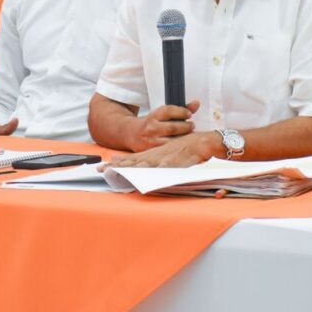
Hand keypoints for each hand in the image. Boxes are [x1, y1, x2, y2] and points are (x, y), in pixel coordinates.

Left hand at [105, 131, 220, 168]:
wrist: (207, 141)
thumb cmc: (187, 149)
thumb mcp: (169, 154)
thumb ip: (158, 161)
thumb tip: (144, 167)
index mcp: (155, 154)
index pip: (134, 158)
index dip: (120, 162)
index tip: (105, 166)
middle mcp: (160, 154)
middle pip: (138, 161)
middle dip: (121, 165)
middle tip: (105, 169)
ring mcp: (170, 155)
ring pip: (152, 162)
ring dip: (139, 166)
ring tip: (127, 171)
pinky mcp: (182, 158)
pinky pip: (172, 164)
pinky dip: (165, 166)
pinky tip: (159, 168)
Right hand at [126, 101, 200, 151]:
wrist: (132, 134)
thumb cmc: (151, 123)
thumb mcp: (162, 114)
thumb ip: (180, 109)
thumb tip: (197, 103)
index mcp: (154, 115)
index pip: (168, 111)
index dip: (182, 111)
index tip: (190, 114)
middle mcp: (152, 128)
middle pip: (172, 127)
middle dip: (186, 127)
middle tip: (191, 125)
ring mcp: (152, 141)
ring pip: (171, 140)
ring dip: (183, 138)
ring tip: (189, 135)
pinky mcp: (152, 151)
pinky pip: (168, 149)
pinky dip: (177, 147)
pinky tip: (183, 144)